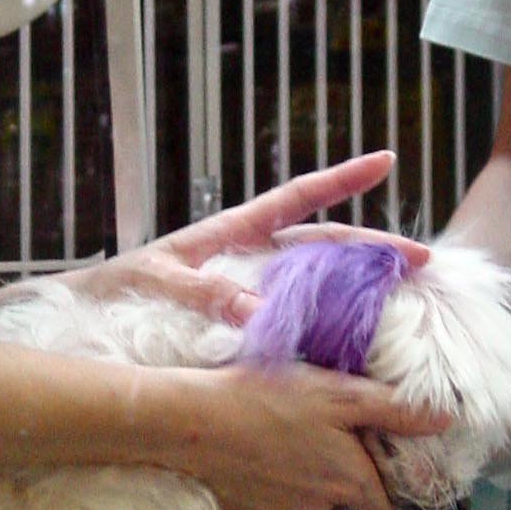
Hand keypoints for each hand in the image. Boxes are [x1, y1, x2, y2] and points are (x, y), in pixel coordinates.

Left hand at [67, 151, 429, 326]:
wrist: (87, 320)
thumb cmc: (118, 291)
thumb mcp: (158, 283)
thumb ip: (204, 293)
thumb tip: (259, 310)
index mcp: (234, 232)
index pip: (298, 197)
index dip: (342, 179)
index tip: (386, 160)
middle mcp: (253, 257)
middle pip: (326, 245)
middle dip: (374, 249)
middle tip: (422, 261)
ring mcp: (253, 289)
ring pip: (319, 282)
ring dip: (359, 290)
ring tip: (405, 302)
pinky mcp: (246, 323)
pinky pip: (296, 322)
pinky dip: (324, 331)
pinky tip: (352, 349)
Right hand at [163, 362, 448, 509]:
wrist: (191, 422)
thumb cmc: (262, 400)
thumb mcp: (338, 393)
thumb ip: (395, 409)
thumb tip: (444, 419)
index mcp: (349, 482)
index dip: (389, 487)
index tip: (378, 459)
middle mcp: (320, 509)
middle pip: (348, 501)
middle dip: (344, 473)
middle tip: (325, 431)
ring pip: (311, 502)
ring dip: (307, 476)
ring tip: (288, 434)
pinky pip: (276, 503)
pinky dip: (275, 482)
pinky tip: (262, 450)